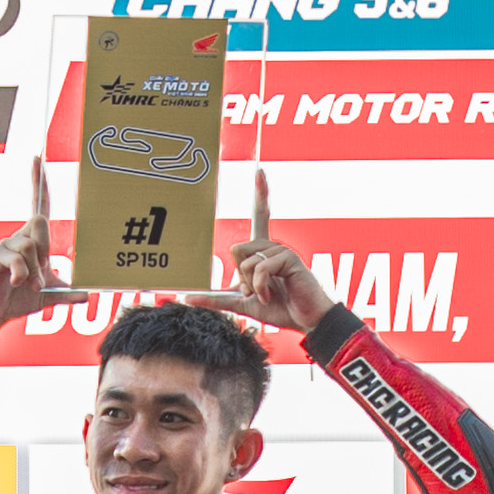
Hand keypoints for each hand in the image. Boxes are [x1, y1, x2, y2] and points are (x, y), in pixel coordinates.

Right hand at [0, 158, 68, 332]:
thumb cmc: (16, 298)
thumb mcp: (47, 295)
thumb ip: (67, 292)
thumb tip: (87, 294)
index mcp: (32, 241)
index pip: (38, 205)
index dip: (38, 182)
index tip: (37, 158)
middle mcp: (18, 238)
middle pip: (39, 221)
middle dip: (44, 249)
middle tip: (40, 273)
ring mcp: (6, 246)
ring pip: (30, 245)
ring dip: (34, 271)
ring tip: (27, 284)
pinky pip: (16, 259)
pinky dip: (22, 274)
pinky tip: (16, 282)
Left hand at [224, 168, 334, 334]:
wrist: (306, 321)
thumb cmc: (280, 308)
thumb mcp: (242, 303)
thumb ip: (216, 298)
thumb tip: (186, 296)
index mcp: (263, 251)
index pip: (260, 216)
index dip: (261, 194)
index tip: (260, 171)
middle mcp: (272, 245)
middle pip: (237, 249)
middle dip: (241, 278)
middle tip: (258, 291)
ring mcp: (281, 250)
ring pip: (246, 261)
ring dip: (252, 285)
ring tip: (268, 294)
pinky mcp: (289, 258)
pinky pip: (260, 268)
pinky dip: (260, 288)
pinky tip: (271, 295)